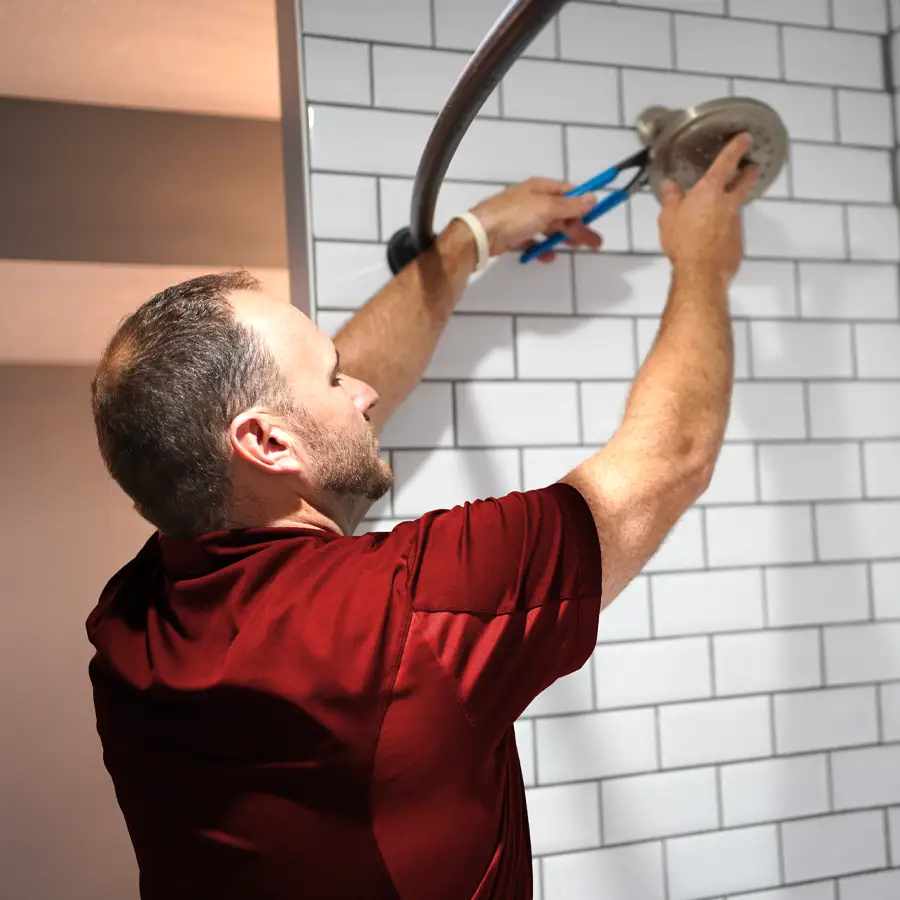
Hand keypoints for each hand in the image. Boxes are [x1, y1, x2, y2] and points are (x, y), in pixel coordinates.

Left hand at [470, 178, 603, 263]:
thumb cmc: (514, 216)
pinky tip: (548, 256)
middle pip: (561, 212)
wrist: (479, 234)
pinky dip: (542, 247)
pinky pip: (532, 240)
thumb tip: (593, 198)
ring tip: (576, 249)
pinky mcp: (512, 235)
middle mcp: (531, 200)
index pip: (568, 192)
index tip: (596, 217)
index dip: (583, 204)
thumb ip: (570, 205)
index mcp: (540, 188)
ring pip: (548, 227)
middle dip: (578, 226)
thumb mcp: (546, 208)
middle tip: (594, 243)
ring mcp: (521, 218)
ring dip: (563, 237)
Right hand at [658, 133, 759, 283]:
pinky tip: (713, 238)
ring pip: (736, 207)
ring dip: (731, 204)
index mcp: (710, 191)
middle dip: (749, 172)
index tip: (746, 137)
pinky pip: (730, 230)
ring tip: (717, 210)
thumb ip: (671, 198)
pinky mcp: (737, 242)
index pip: (726, 162)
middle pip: (744, 182)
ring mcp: (736, 223)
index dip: (736, 147)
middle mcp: (728, 203)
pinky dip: (724, 228)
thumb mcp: (668, 217)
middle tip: (752, 166)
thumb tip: (670, 184)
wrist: (701, 273)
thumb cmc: (683, 240)